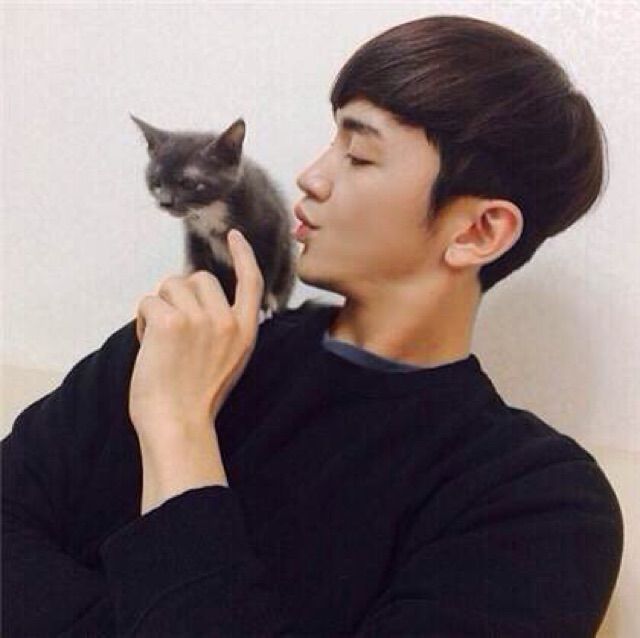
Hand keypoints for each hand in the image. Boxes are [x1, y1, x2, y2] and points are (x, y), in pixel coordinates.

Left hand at [129, 228, 263, 448]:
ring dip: (159, 306)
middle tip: (171, 327)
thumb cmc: (195, 400)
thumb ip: (221, 328)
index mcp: (245, 331)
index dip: (243, 255)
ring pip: (170, 284)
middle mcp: (227, 321)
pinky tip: (147, 345)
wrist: (179, 426)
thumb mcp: (227, 361)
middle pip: (198, 278)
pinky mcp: (171, 322)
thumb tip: (192, 297)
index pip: (251, 282)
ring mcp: (201, 320)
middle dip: (179, 294)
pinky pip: (148, 301)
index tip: (235, 235)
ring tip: (159, 340)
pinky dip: (141, 320)